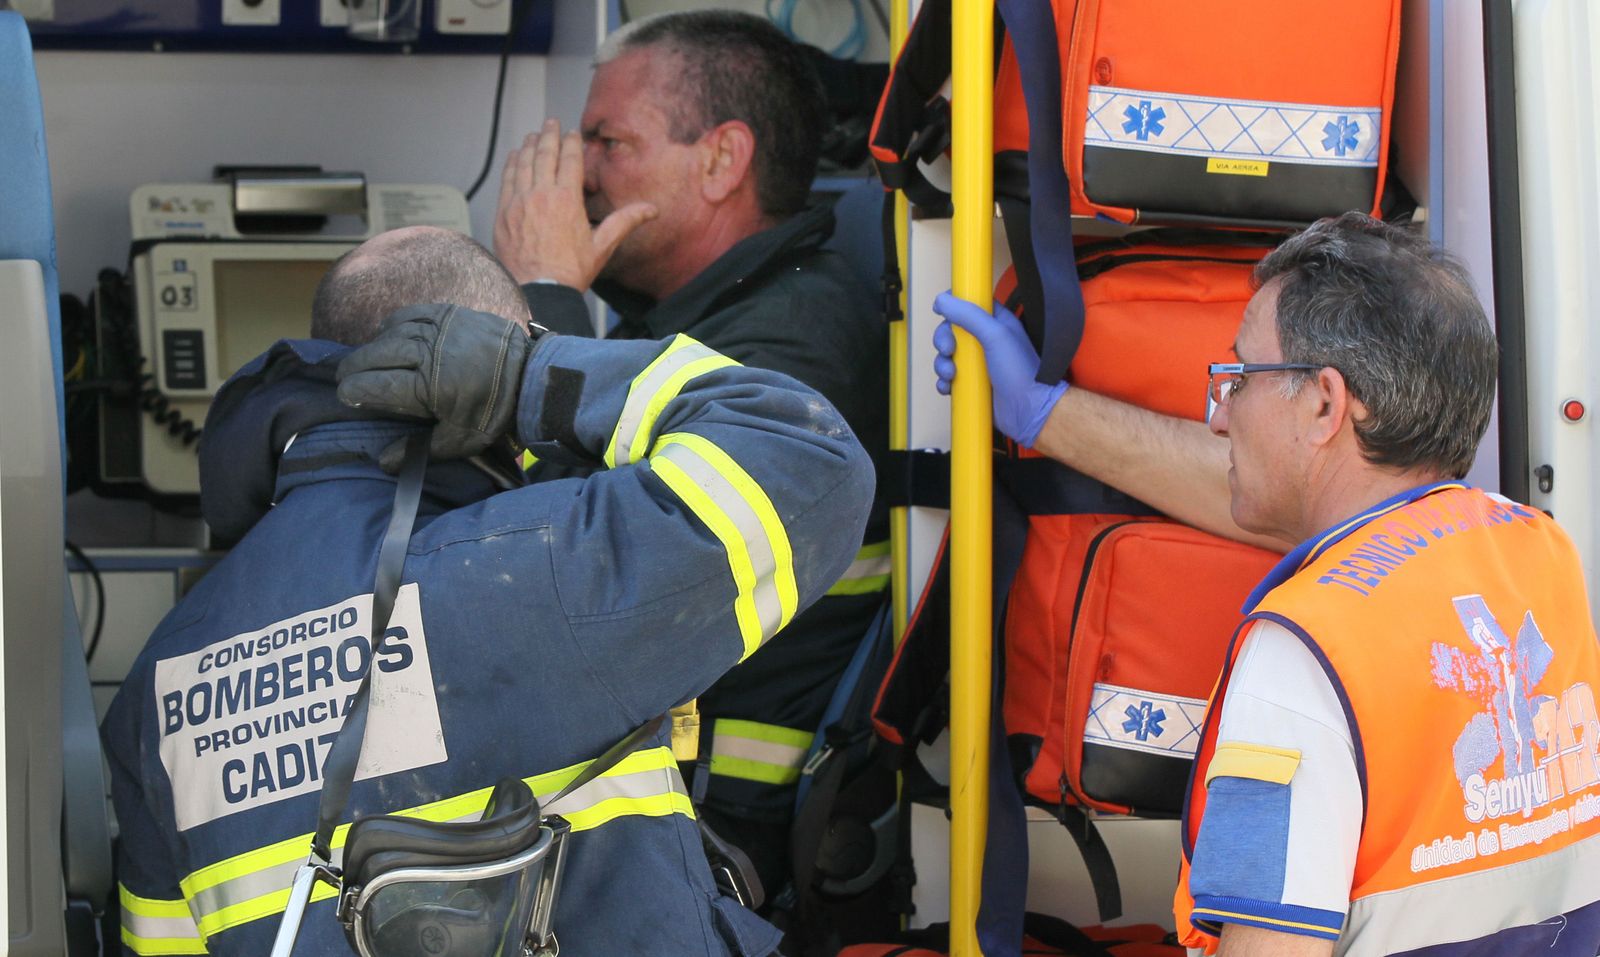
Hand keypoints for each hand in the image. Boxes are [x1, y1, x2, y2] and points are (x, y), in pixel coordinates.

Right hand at [336, 304, 533, 470]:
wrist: (531, 376)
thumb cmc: (495, 412)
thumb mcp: (463, 439)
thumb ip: (421, 449)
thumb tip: (383, 462)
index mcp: (430, 387)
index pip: (377, 385)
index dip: (355, 390)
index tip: (345, 396)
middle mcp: (429, 353)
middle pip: (377, 355)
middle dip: (355, 366)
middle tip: (344, 377)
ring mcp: (440, 329)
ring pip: (391, 332)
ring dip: (372, 345)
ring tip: (363, 359)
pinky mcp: (451, 313)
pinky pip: (411, 312)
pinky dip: (394, 322)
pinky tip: (386, 332)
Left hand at [493, 119, 657, 290]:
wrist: (540, 291)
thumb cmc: (571, 271)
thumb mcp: (603, 245)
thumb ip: (625, 221)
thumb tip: (652, 210)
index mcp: (567, 199)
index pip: (569, 159)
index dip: (571, 143)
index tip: (572, 133)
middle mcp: (541, 194)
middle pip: (544, 154)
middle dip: (549, 135)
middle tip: (551, 123)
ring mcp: (519, 202)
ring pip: (523, 163)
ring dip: (529, 146)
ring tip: (533, 136)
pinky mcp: (504, 213)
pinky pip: (507, 180)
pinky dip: (512, 164)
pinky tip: (515, 157)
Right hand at [931, 291, 1066, 447]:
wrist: (1028, 411)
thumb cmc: (1021, 374)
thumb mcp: (996, 335)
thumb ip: (969, 314)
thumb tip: (942, 299)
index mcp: (996, 323)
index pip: (970, 303)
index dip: (953, 304)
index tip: (940, 310)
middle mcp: (986, 340)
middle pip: (951, 330)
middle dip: (943, 339)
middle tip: (949, 350)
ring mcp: (978, 363)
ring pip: (946, 355)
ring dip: (942, 364)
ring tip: (951, 375)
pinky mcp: (971, 383)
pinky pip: (948, 379)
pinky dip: (944, 382)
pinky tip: (949, 387)